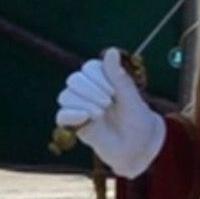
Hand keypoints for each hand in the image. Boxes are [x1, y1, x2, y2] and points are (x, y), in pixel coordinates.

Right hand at [56, 50, 166, 175]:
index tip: (114, 90)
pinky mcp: (75, 124)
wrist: (138, 148)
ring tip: (101, 113)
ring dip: (83, 102)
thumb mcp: (132, 99)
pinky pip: (61, 115)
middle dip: (91, 89)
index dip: (99, 76)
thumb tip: (111, 50)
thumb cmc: (137, 120)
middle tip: (108, 102)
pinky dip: (71, 114)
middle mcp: (90, 92)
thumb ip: (119, 77)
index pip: (90, 67)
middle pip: (75, 79)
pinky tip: (86, 117)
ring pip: (66, 95)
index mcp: (105, 81)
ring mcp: (81, 107)